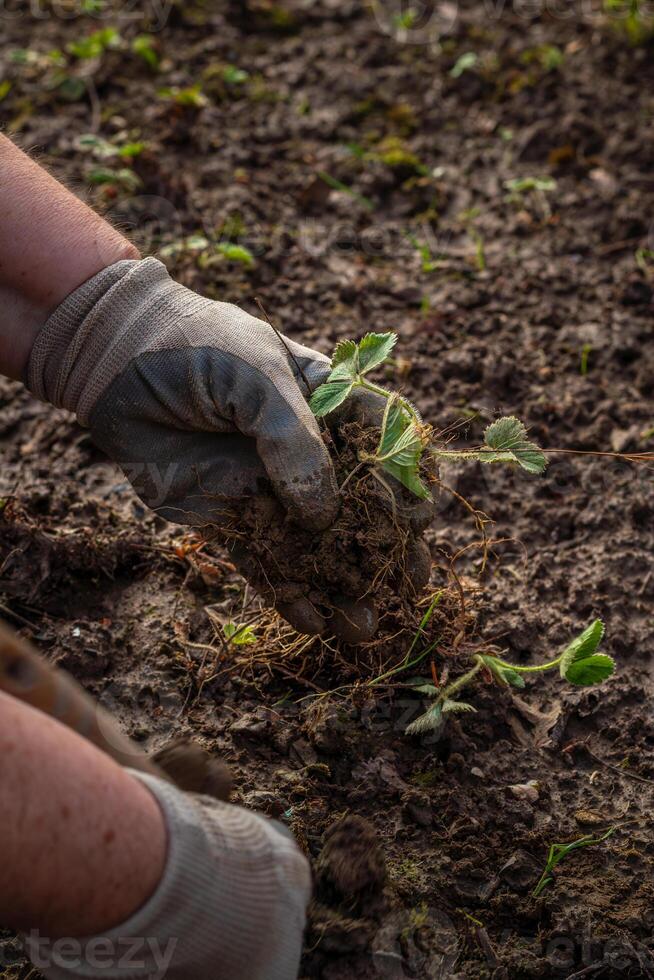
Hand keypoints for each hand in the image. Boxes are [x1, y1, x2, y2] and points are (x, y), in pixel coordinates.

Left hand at [27, 258, 433, 638]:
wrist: (115, 361)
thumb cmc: (197, 346)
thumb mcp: (258, 376)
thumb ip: (294, 442)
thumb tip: (323, 516)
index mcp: (329, 404)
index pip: (386, 445)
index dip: (409, 480)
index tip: (422, 514)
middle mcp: (307, 451)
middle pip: (361, 505)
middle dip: (389, 545)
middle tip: (413, 581)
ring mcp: (270, 488)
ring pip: (317, 544)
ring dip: (344, 582)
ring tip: (368, 624)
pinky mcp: (230, 517)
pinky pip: (265, 562)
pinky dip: (289, 593)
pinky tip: (314, 622)